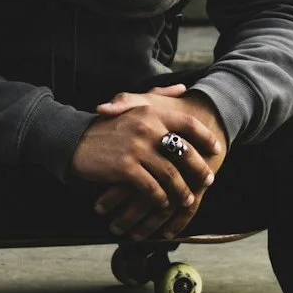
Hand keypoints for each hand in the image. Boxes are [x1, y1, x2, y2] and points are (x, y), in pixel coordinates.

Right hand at [71, 85, 227, 240]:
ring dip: (182, 190)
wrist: (75, 141)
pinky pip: (152, 188)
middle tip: (208, 180)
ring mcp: (136, 148)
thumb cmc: (107, 126)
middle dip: (199, 169)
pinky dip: (160, 198)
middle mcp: (147, 127)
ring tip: (187, 199)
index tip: (217, 149)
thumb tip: (182, 89)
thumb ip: (158, 96)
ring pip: (170, 174)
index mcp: (150, 112)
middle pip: (184, 152)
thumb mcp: (131, 104)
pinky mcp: (125, 168)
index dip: (206, 137)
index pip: (188, 123)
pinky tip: (163, 203)